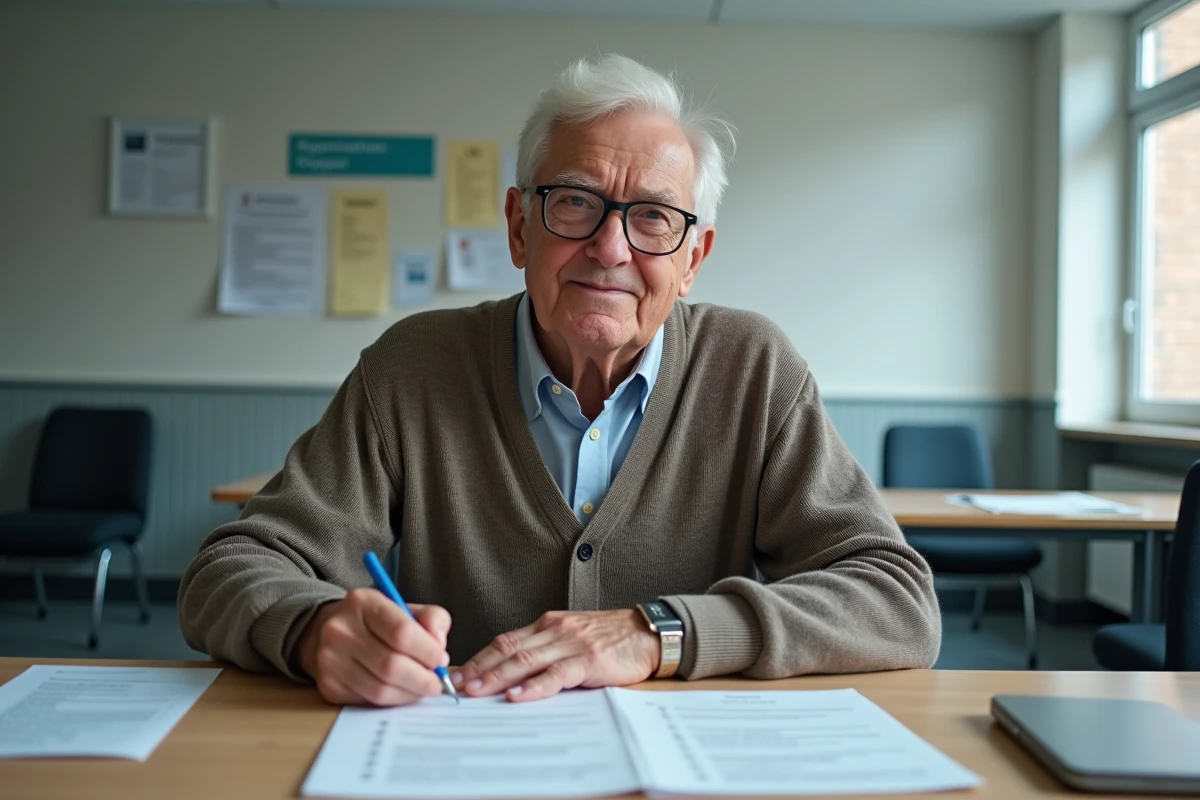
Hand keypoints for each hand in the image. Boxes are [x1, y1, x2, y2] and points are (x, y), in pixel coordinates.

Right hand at [296, 588, 451, 706]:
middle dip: (422, 679)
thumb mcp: (406, 608)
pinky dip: (392, 700)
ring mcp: (330, 660)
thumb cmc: (377, 622)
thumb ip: (432, 619)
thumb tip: (439, 646)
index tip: (440, 660)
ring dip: (409, 694)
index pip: (401, 632)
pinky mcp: (328, 685)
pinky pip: (368, 701)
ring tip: (422, 688)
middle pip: (391, 665)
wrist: (329, 633)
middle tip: (436, 683)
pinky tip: (401, 692)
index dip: (427, 651)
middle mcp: (340, 630)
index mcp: (363, 602)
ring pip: (380, 689)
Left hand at [454, 609, 659, 702]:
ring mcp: (571, 643)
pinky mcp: (589, 659)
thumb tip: (513, 671)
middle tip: (457, 685)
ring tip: (477, 691)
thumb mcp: (572, 636)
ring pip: (526, 660)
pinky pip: (556, 674)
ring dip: (497, 676)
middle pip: (509, 648)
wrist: (648, 632)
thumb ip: (546, 648)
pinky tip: (518, 695)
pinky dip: (535, 686)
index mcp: (548, 624)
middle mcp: (555, 630)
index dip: (480, 657)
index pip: (505, 639)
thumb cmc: (611, 638)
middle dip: (480, 668)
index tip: (459, 673)